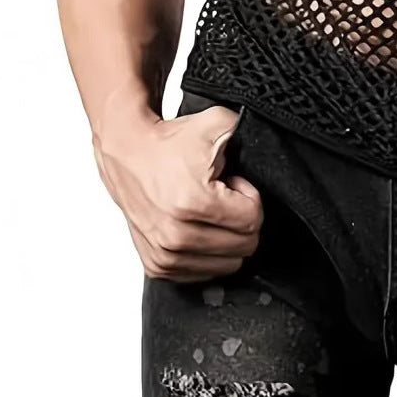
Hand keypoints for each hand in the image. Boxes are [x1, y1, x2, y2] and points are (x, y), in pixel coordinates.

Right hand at [93, 104, 263, 281]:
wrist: (127, 152)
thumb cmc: (169, 142)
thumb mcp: (217, 122)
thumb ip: (248, 131)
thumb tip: (268, 148)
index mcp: (193, 203)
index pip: (253, 221)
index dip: (250, 197)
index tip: (235, 184)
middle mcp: (175, 235)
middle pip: (244, 246)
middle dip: (240, 218)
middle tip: (223, 197)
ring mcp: (164, 254)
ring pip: (227, 265)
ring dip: (225, 236)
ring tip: (209, 211)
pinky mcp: (157, 265)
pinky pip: (203, 274)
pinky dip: (208, 252)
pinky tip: (197, 226)